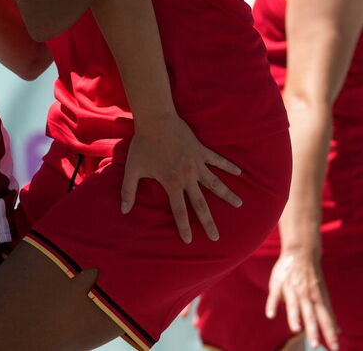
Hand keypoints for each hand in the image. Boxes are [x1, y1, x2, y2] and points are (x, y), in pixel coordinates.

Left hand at [121, 113, 241, 242]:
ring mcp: (196, 163)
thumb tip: (123, 211)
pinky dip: (228, 166)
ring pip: (215, 183)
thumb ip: (128, 191)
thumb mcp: (133, 169)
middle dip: (208, 222)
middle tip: (216, 237)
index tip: (188, 241)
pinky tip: (239, 172)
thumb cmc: (143, 145)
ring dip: (227, 195)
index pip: (179, 210)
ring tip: (239, 204)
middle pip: (201, 204)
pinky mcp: (201, 150)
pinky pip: (218, 160)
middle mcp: (187, 177)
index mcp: (172, 183)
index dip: (184, 227)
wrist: (156, 121)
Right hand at [266, 250, 338, 350]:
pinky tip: (271, 315)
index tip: (335, 348)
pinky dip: (273, 305)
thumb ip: (328, 314)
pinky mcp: (278, 284)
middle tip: (316, 344)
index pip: (326, 319)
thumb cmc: (313, 277)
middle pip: (310, 315)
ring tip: (296, 330)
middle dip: (313, 329)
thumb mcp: (323, 294)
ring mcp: (292, 289)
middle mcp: (306, 296)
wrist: (301, 252)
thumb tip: (338, 331)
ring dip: (294, 317)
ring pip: (294, 305)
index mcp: (318, 299)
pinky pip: (275, 296)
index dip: (330, 333)